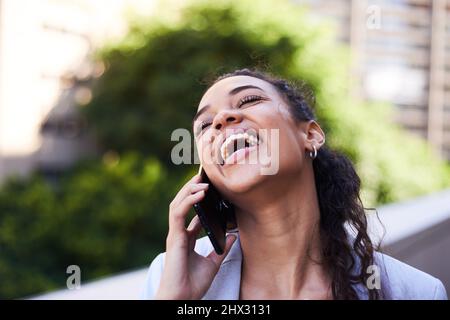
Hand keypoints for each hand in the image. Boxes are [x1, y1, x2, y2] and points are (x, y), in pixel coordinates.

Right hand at [155, 173, 236, 299]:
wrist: (183, 297)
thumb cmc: (194, 283)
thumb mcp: (214, 262)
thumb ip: (222, 247)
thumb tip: (234, 235)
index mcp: (186, 238)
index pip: (192, 212)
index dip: (199, 199)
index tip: (211, 188)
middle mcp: (179, 233)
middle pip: (183, 203)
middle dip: (192, 188)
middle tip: (204, 176)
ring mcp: (175, 233)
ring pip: (178, 203)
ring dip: (189, 189)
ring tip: (202, 180)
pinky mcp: (174, 236)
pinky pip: (178, 212)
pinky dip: (189, 200)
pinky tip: (201, 193)